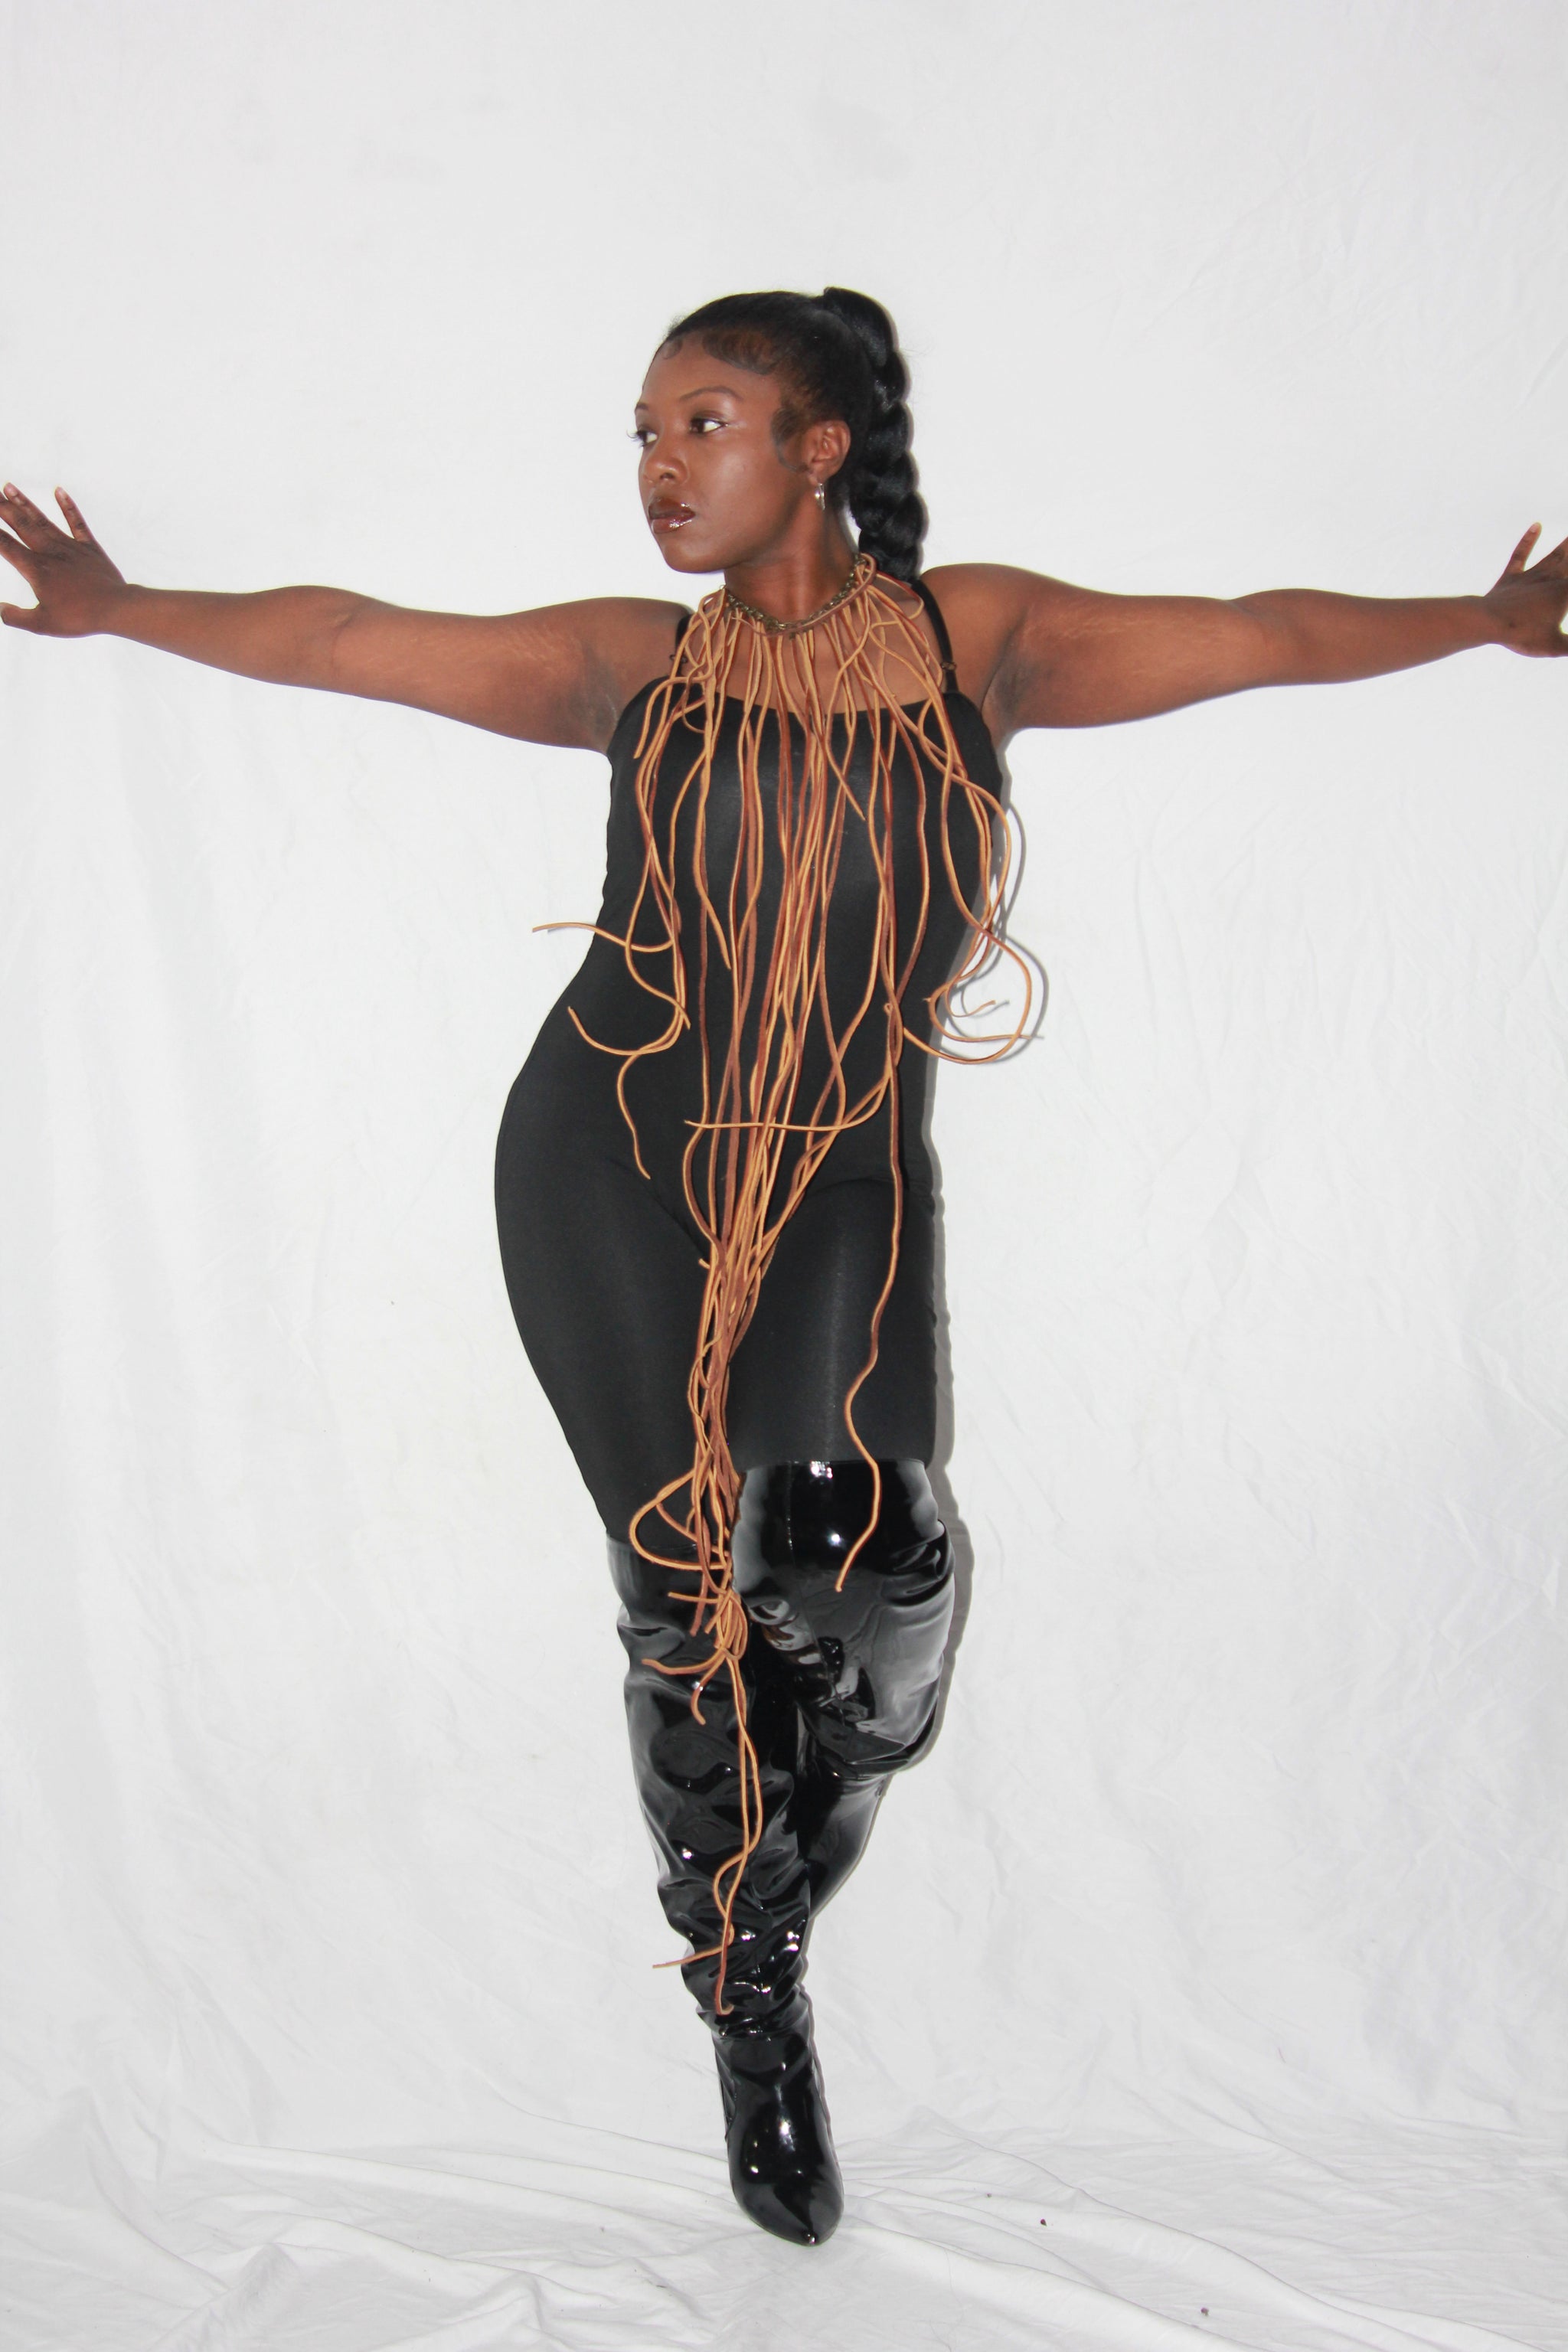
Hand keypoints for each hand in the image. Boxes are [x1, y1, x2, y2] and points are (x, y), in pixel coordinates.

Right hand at [0, 483, 127, 634]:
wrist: (115, 609)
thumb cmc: (79, 618)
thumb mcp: (42, 624)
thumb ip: (16, 617)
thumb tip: (1, 609)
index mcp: (36, 570)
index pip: (6, 546)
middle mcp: (50, 553)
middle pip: (21, 525)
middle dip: (2, 508)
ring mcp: (70, 547)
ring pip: (42, 520)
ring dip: (24, 503)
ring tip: (9, 486)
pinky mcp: (89, 548)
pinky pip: (77, 523)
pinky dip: (68, 506)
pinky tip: (59, 491)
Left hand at [1484, 524, 1567, 656]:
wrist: (1488, 622)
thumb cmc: (1522, 635)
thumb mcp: (1554, 646)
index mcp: (1564, 594)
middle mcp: (1551, 580)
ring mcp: (1531, 577)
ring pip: (1554, 555)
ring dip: (1567, 543)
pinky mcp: (1511, 577)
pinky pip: (1521, 555)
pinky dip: (1528, 540)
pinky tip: (1536, 525)